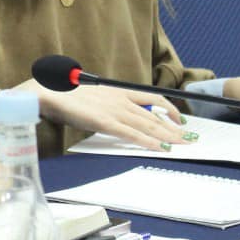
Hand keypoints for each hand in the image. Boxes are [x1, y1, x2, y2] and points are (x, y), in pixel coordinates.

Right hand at [32, 82, 188, 150]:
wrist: (50, 92)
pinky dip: (149, 142)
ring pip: (149, 125)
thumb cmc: (65, 95)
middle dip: (175, 128)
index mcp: (118, 91)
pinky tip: (161, 148)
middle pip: (155, 115)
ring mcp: (114, 111)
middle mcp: (121, 100)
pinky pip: (133, 134)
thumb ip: (107, 104)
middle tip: (190, 138)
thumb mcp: (93, 97)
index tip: (180, 119)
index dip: (170, 109)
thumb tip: (114, 115)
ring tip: (183, 144)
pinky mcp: (106, 122)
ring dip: (168, 136)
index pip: (152, 99)